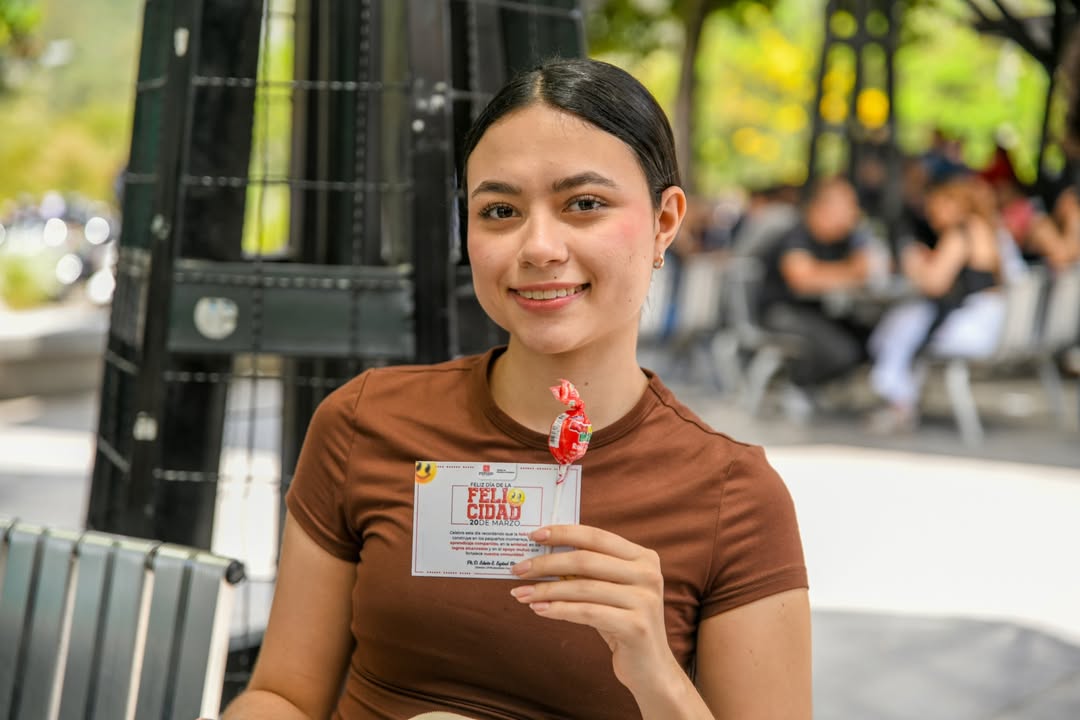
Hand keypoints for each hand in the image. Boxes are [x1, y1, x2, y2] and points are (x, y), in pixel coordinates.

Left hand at [509, 525, 679, 692]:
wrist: (650, 668)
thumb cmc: (621, 622)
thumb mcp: (609, 590)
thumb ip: (588, 572)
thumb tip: (541, 556)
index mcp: (643, 557)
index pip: (596, 537)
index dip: (563, 533)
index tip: (533, 536)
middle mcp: (648, 574)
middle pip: (585, 560)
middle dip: (546, 563)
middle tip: (518, 569)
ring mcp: (645, 600)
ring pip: (582, 588)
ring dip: (546, 589)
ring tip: (522, 593)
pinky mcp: (636, 626)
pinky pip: (587, 613)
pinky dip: (558, 609)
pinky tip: (538, 609)